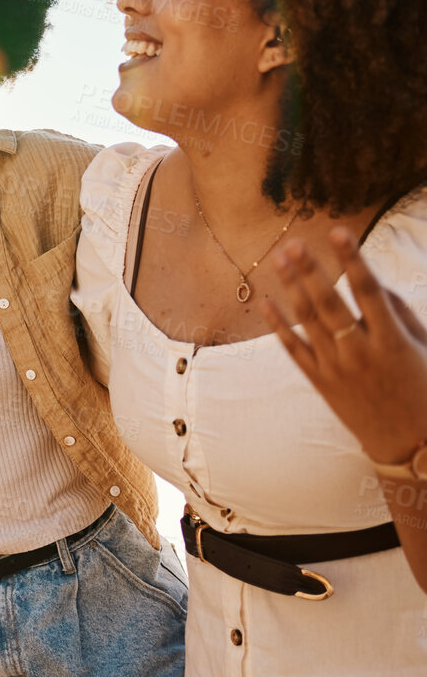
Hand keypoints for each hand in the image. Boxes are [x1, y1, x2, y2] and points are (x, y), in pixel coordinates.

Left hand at [262, 229, 426, 463]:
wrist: (410, 444)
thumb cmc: (425, 389)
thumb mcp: (424, 349)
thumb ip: (401, 315)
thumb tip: (377, 284)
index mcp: (392, 341)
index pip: (368, 290)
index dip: (353, 259)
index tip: (340, 231)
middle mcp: (360, 353)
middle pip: (329, 302)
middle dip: (311, 270)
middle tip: (293, 242)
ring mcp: (336, 368)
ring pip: (308, 321)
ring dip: (292, 287)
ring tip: (280, 259)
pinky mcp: (320, 382)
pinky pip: (293, 350)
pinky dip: (278, 325)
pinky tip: (266, 301)